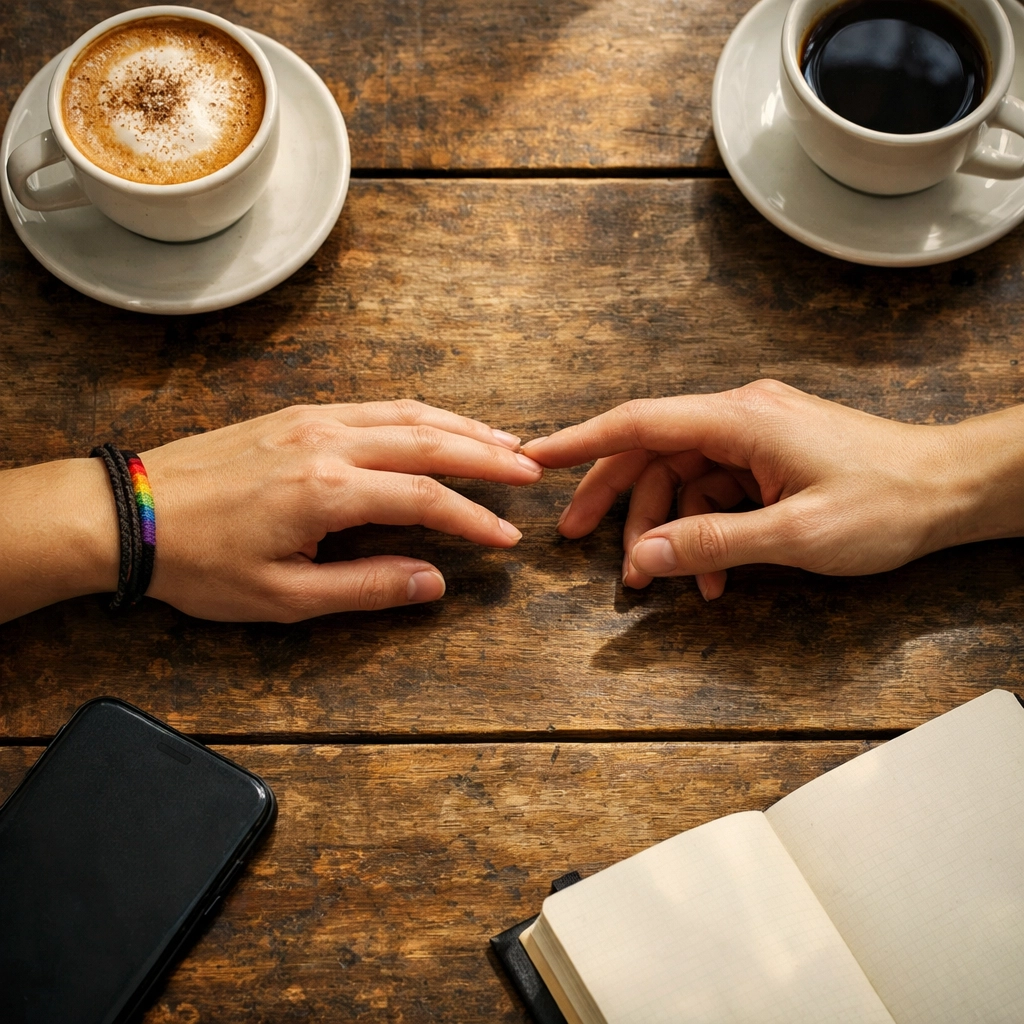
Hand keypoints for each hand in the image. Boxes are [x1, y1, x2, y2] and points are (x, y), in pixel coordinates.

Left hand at [0, 401, 541, 622]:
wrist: (127, 513)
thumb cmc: (198, 561)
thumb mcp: (283, 596)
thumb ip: (365, 587)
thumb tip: (431, 582)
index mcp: (327, 490)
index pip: (425, 498)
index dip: (475, 518)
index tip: (508, 535)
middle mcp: (328, 442)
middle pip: (429, 440)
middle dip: (487, 456)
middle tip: (532, 470)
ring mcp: (312, 421)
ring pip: (406, 413)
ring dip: (460, 425)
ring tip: (502, 441)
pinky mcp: (297, 416)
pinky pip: (375, 407)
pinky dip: (418, 415)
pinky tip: (435, 425)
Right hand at [523, 380, 1023, 598]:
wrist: (953, 489)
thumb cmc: (889, 501)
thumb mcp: (796, 533)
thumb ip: (715, 543)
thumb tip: (646, 557)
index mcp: (741, 419)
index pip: (641, 422)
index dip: (581, 440)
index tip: (535, 455)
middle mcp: (740, 418)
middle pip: (652, 452)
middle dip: (614, 498)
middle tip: (573, 536)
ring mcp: (753, 438)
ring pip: (681, 479)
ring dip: (666, 530)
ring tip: (662, 581)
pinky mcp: (767, 460)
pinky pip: (715, 494)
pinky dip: (705, 533)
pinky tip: (713, 576)